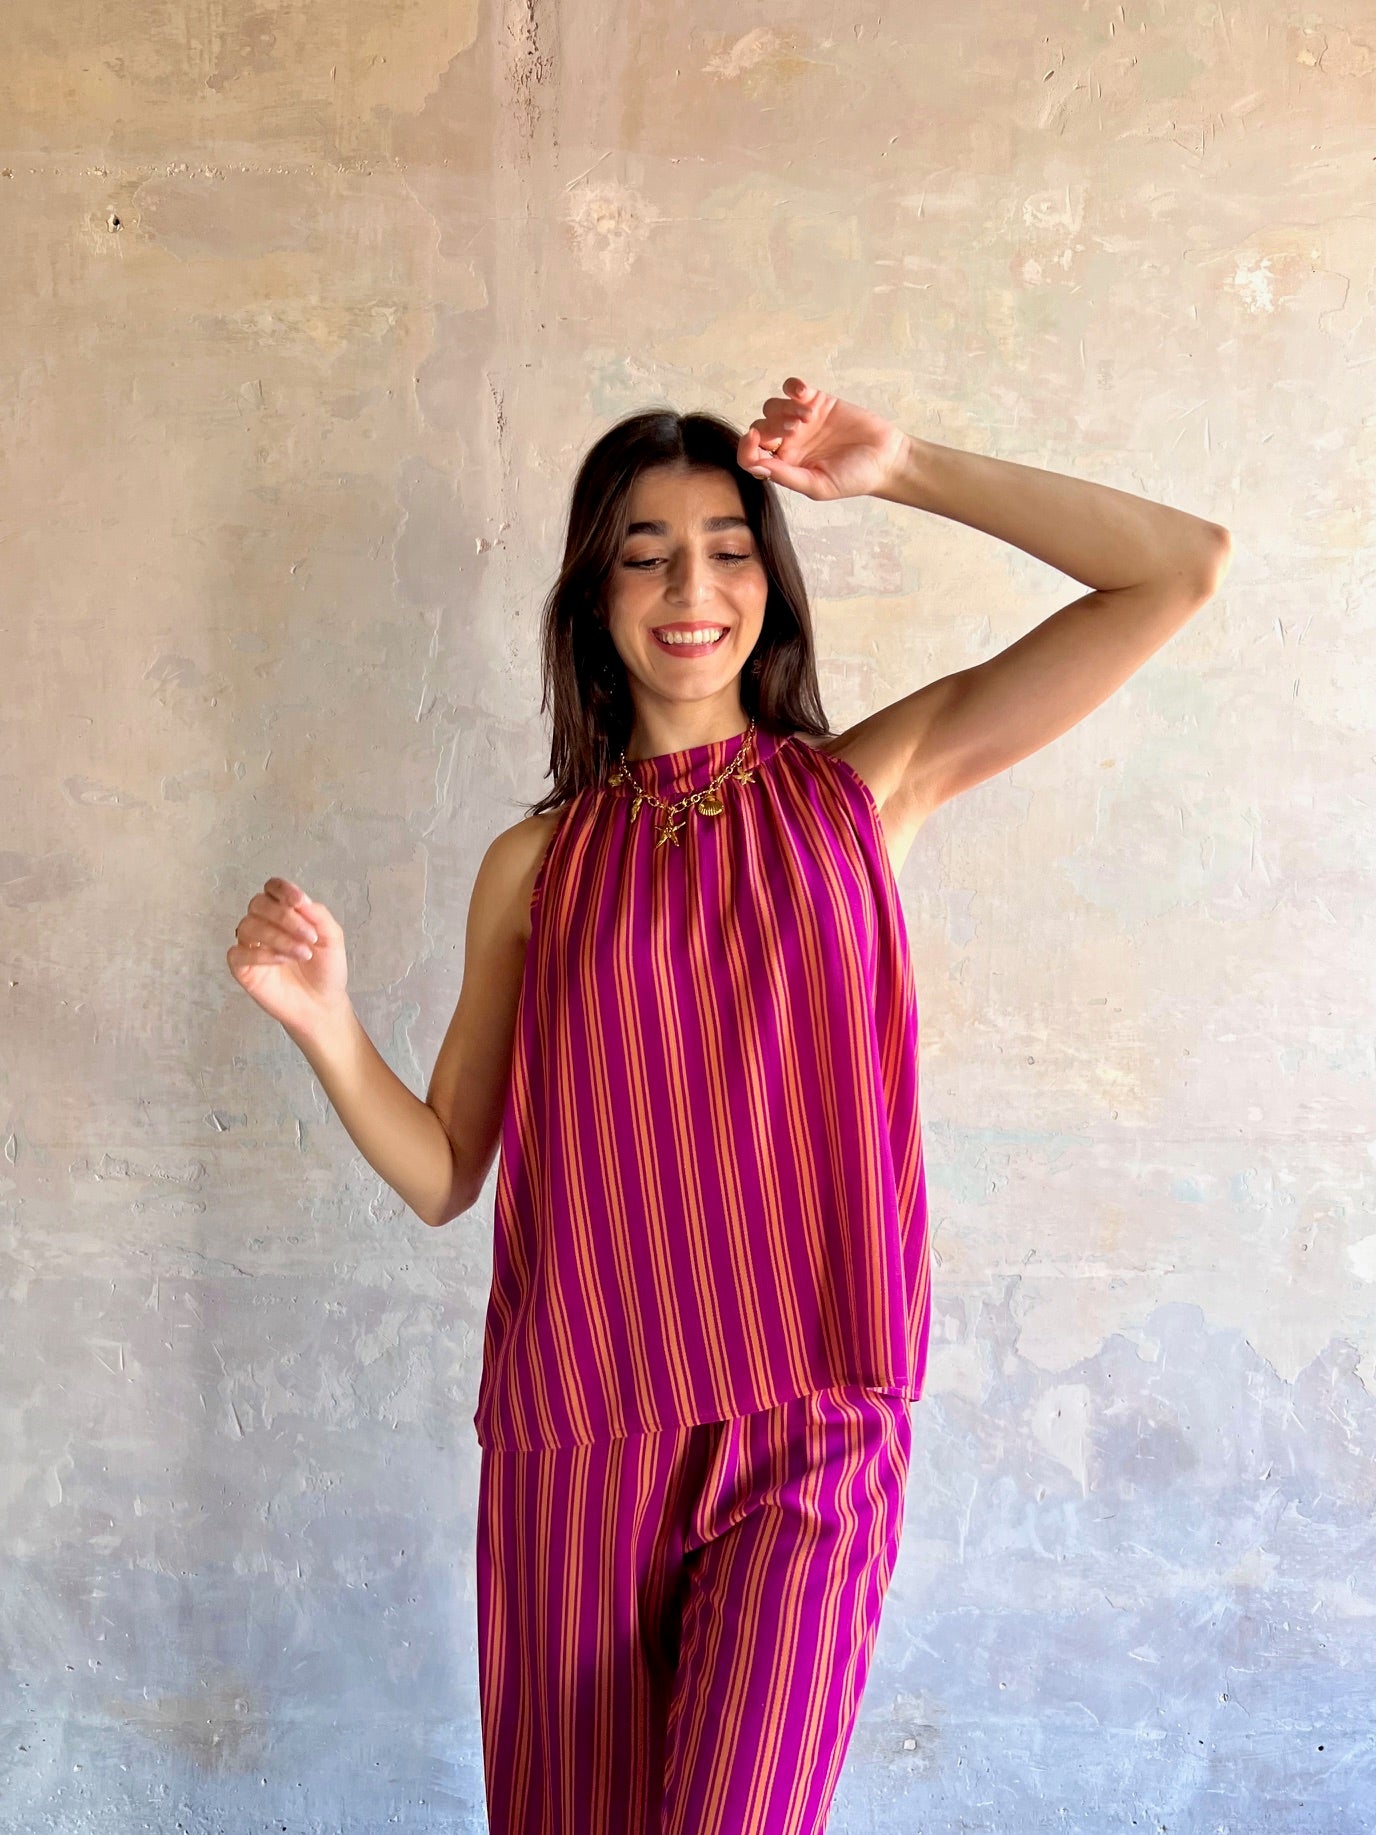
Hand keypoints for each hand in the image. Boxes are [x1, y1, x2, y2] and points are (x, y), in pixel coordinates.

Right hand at [227, 877, 350, 1038]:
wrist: (323, 1004)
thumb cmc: (325, 969)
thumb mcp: (331, 937)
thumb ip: (318, 915)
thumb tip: (300, 900)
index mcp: (284, 912)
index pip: (272, 888)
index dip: (283, 890)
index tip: (301, 902)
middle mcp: (263, 924)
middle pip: (258, 904)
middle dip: (285, 917)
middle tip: (309, 937)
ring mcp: (250, 945)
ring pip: (248, 926)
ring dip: (278, 937)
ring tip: (303, 953)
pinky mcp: (242, 967)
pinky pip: (238, 952)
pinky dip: (261, 953)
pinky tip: (283, 961)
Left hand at [738, 376, 910, 501]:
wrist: (885, 458)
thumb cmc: (853, 478)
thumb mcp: (818, 485)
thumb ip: (786, 476)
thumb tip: (757, 467)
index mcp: (784, 466)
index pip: (751, 457)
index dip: (746, 448)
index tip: (754, 440)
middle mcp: (788, 443)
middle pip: (760, 428)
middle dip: (772, 427)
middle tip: (796, 430)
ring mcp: (801, 421)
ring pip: (772, 407)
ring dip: (784, 410)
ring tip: (809, 418)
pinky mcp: (816, 401)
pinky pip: (792, 388)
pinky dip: (793, 386)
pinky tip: (804, 393)